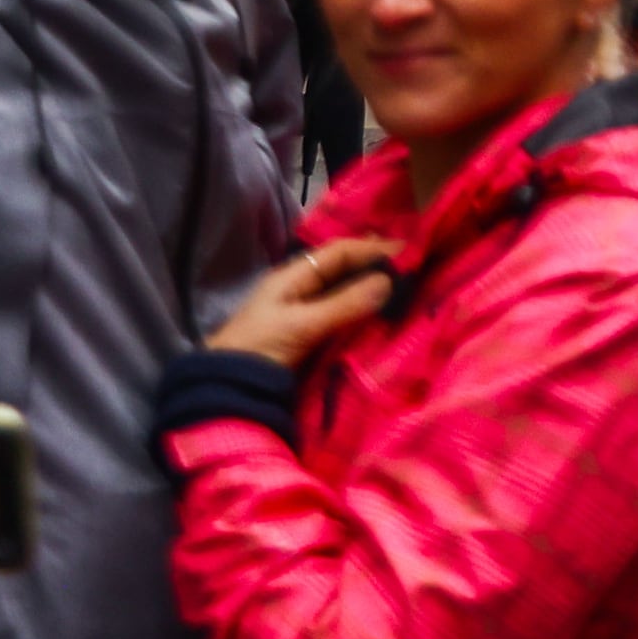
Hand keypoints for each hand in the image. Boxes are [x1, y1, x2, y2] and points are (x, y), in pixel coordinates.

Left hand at [207, 235, 396, 368]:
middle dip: (374, 265)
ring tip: (402, 290)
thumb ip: (345, 304)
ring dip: (369, 288)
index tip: (409, 252)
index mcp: (292, 276)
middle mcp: (298, 288)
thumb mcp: (303, 325)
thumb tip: (389, 281)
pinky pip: (339, 314)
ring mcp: (301, 312)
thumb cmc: (260, 348)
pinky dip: (360, 311)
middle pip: (341, 268)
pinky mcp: (305, 336)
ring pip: (342, 291)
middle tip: (412, 268)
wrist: (225, 390)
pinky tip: (378, 316)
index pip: (339, 252)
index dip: (373, 248)